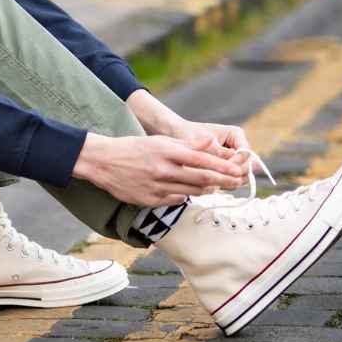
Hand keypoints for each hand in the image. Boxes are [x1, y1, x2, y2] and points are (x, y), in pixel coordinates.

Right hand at [72, 131, 247, 206]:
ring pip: (192, 192)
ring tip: (218, 186)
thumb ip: (186, 143)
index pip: (202, 161)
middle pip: (202, 179)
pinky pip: (176, 200)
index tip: (237, 169)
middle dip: (223, 180)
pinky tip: (192, 191)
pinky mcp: (151, 200)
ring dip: (208, 190)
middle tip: (238, 181)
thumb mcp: (159, 140)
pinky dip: (187, 196)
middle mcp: (163, 170)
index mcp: (166, 152)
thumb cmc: (133, 148)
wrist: (103, 162)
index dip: (222, 167)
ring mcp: (157, 187)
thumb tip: (210, 141)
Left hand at [166, 119, 254, 181]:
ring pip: (241, 175)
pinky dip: (224, 183)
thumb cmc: (188, 134)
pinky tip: (211, 185)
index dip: (238, 164)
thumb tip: (234, 160)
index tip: (224, 170)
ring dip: (230, 181)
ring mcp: (234, 158)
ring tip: (213, 184)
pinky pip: (232, 179)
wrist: (176, 135)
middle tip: (219, 181)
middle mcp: (238, 146)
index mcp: (236, 134)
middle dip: (235, 175)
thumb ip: (219, 153)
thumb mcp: (203, 143)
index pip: (246, 154)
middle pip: (247, 166)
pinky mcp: (227, 168)